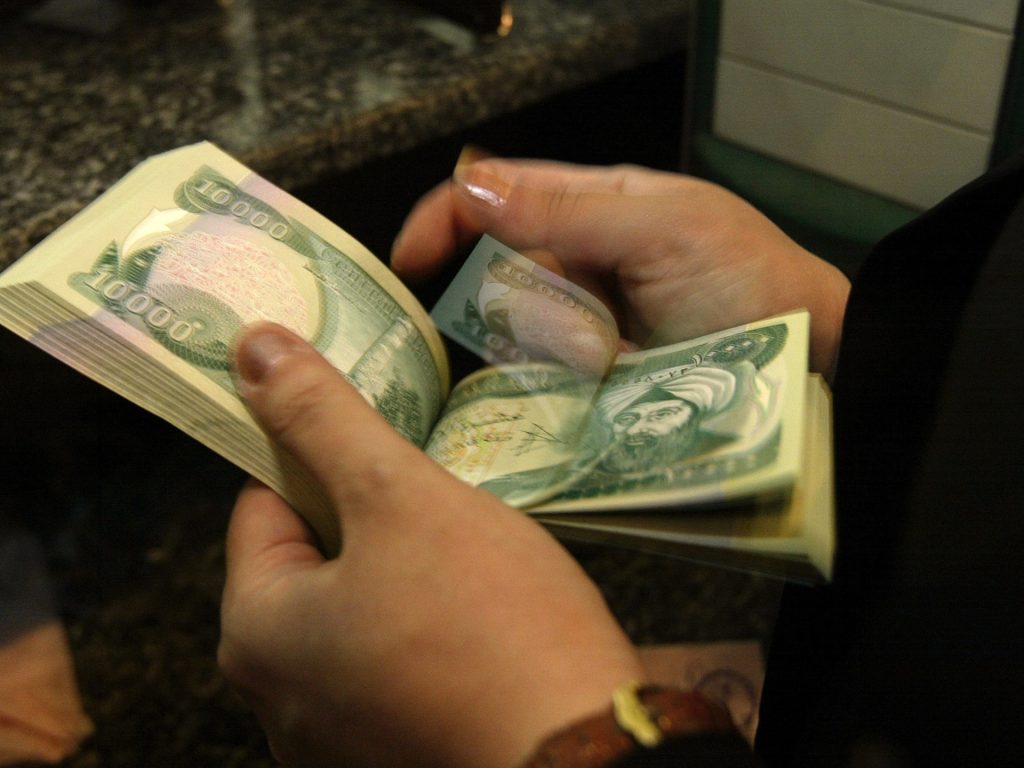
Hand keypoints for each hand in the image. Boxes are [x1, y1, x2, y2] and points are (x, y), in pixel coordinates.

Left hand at [218, 322, 645, 767]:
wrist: (584, 757)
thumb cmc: (491, 628)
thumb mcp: (400, 497)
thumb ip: (322, 419)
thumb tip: (251, 348)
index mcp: (258, 634)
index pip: (264, 504)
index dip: (320, 454)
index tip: (376, 431)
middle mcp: (279, 699)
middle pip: (312, 560)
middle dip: (370, 517)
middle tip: (435, 491)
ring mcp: (336, 740)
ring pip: (361, 610)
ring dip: (405, 570)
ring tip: (469, 552)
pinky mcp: (395, 753)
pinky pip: (395, 661)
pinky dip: (427, 626)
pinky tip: (481, 613)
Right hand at [391, 152, 849, 375]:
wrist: (807, 365)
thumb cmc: (753, 283)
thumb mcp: (665, 227)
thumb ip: (568, 207)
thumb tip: (471, 184)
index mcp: (593, 207)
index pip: (494, 197)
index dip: (443, 221)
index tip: (410, 263)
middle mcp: (578, 263)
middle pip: (500, 278)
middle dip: (538, 308)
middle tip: (597, 332)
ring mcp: (584, 324)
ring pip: (519, 335)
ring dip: (561, 350)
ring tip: (619, 362)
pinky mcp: (591, 378)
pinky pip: (541, 381)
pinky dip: (559, 386)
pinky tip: (602, 388)